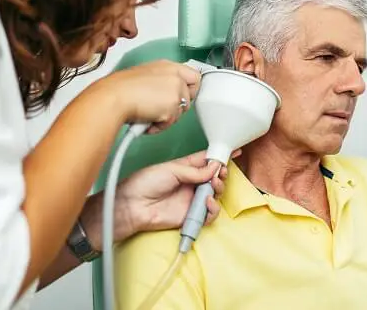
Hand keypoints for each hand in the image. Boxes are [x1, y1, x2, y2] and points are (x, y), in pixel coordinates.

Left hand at [81, 150, 237, 249]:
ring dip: (218, 189)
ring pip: (215, 194)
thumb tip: (214, 167)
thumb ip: (194, 170)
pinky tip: (207, 202)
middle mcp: (191, 183)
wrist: (132, 206)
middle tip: (221, 172)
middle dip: (222, 173)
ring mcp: (191, 199)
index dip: (220, 156)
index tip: (234, 150)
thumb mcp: (171, 169)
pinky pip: (209, 214)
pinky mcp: (190, 215)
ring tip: (213, 186)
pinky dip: (212, 208)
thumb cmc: (144, 183)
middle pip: (215, 178)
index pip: (207, 160)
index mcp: (186, 168)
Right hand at [99, 59, 200, 132]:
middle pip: (191, 96)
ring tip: (148, 114)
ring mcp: (176, 91)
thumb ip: (161, 81)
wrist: (113, 97)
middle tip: (161, 109)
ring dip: (166, 117)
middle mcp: (175, 76)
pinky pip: (171, 123)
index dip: (189, 89)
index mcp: (168, 66)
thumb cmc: (120, 89)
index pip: (194, 76)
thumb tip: (166, 93)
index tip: (181, 97)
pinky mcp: (173, 106)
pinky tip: (146, 120)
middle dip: (178, 106)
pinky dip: (159, 126)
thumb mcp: (145, 76)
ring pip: (181, 112)